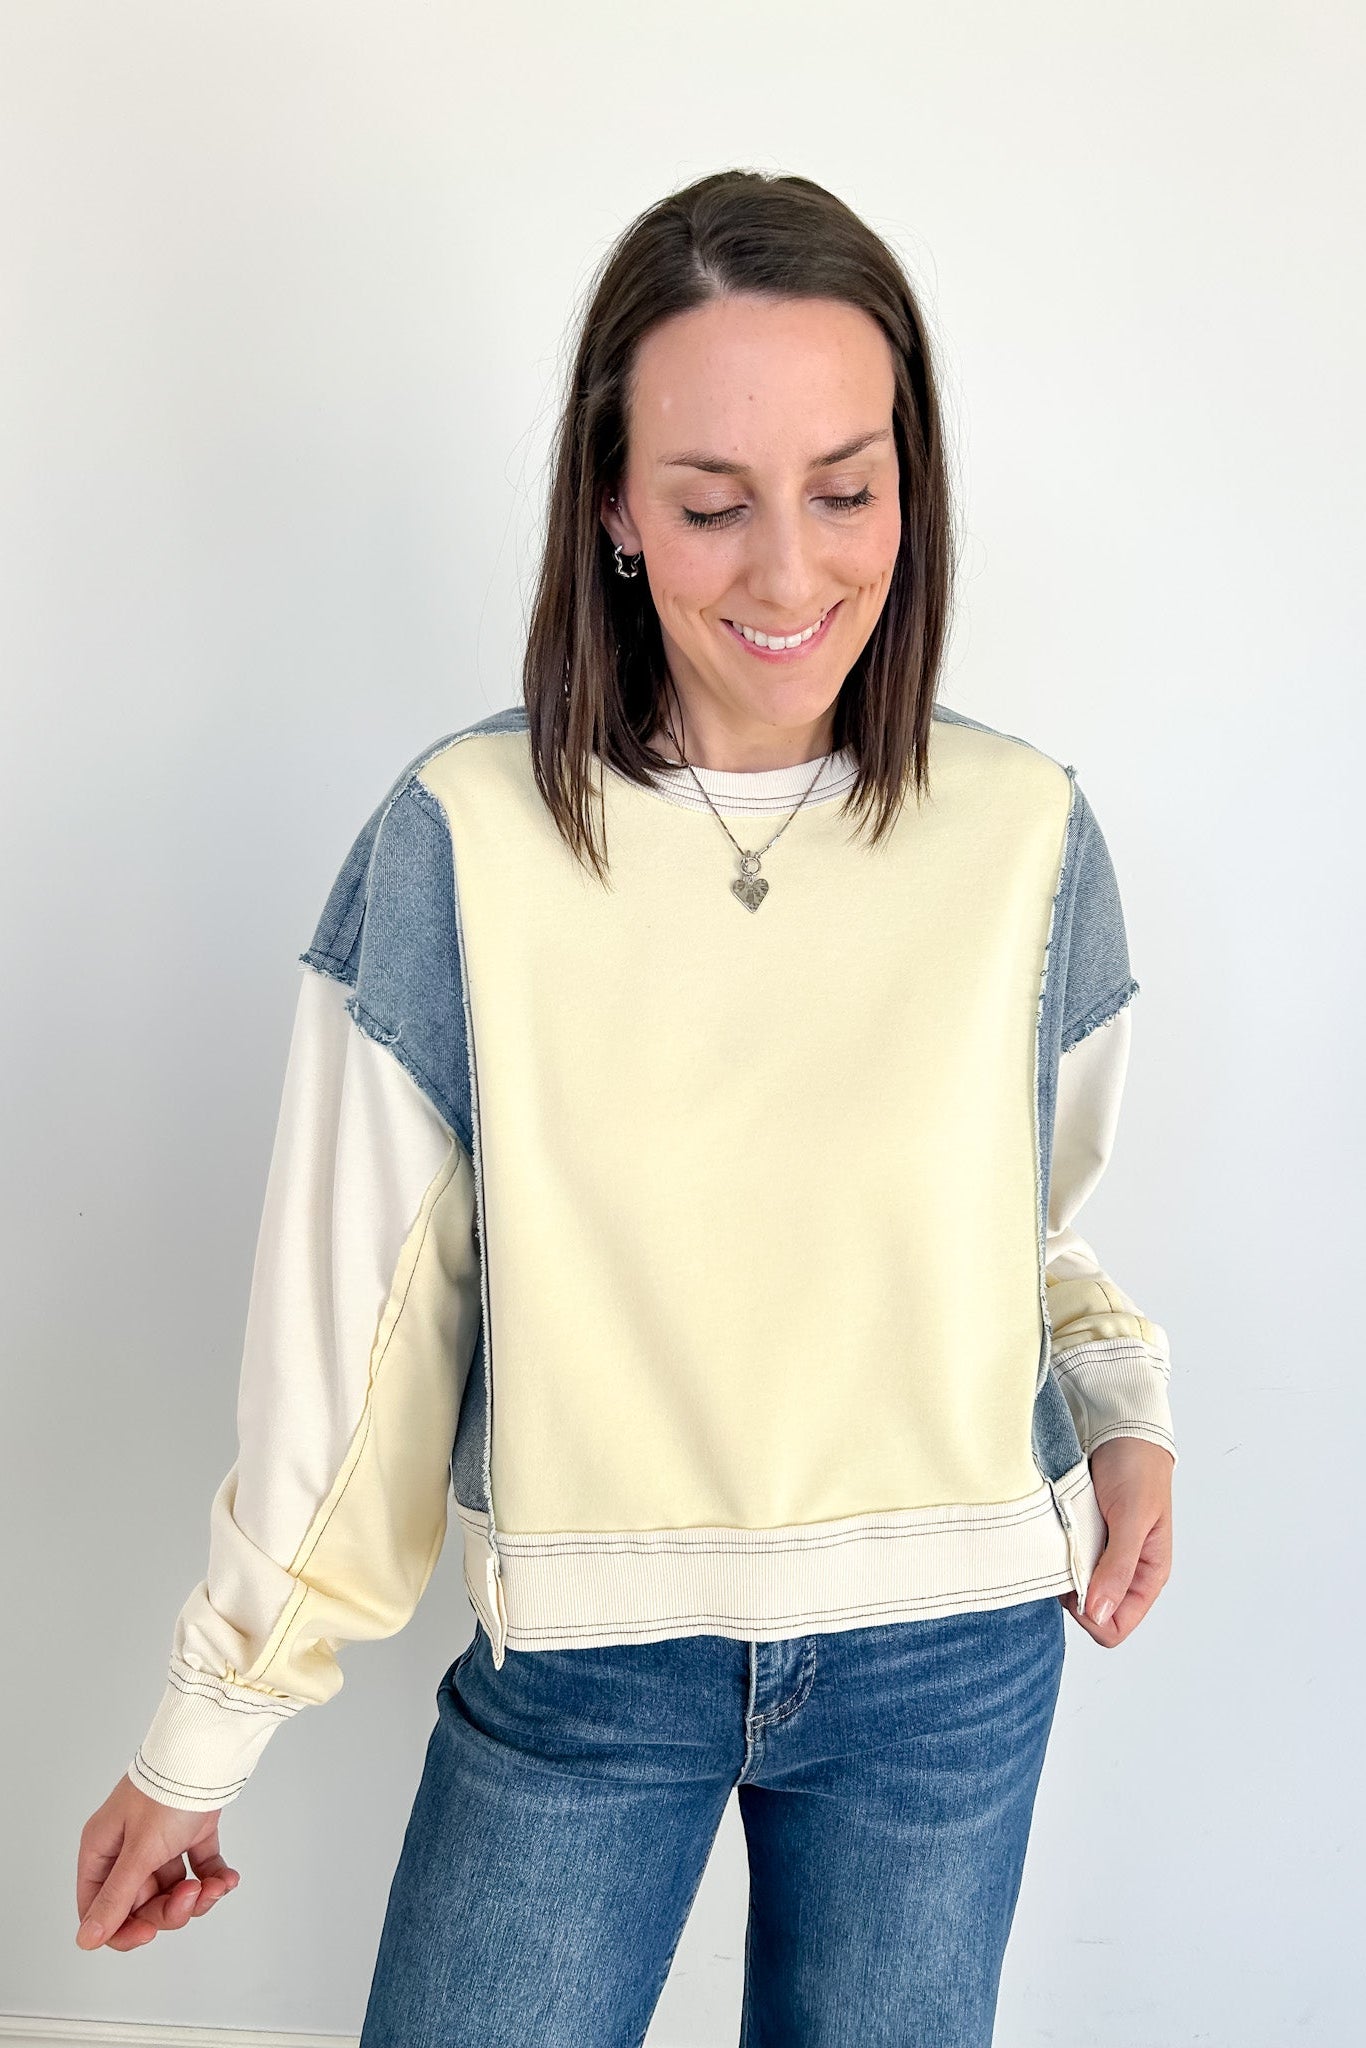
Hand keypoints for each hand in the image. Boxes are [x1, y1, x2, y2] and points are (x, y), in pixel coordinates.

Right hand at [76, 1774, 239, 1951]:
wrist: (207, 1752)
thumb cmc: (165, 1794)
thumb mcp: (139, 1852)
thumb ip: (116, 1898)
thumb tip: (87, 1939)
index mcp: (102, 1851)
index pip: (100, 1908)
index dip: (122, 1929)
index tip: (149, 1932)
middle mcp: (127, 1849)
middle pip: (141, 1905)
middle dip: (171, 1909)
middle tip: (192, 1895)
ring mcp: (159, 1842)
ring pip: (173, 1891)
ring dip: (197, 1896)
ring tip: (216, 1884)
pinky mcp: (189, 1834)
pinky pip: (199, 1869)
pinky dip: (214, 1878)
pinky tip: (227, 1878)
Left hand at [1061, 1436, 1173, 1646]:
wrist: (1121, 1431)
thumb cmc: (1138, 1471)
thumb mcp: (1132, 1519)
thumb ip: (1118, 1567)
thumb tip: (1101, 1614)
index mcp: (1146, 1577)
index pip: (1116, 1627)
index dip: (1093, 1616)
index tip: (1077, 1586)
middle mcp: (1122, 1574)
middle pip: (1090, 1614)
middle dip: (1072, 1594)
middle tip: (1066, 1556)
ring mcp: (1098, 1557)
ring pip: (1071, 1590)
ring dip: (1061, 1571)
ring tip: (1062, 1538)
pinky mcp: (1080, 1539)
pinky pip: (1061, 1562)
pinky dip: (1054, 1553)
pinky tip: (1056, 1531)